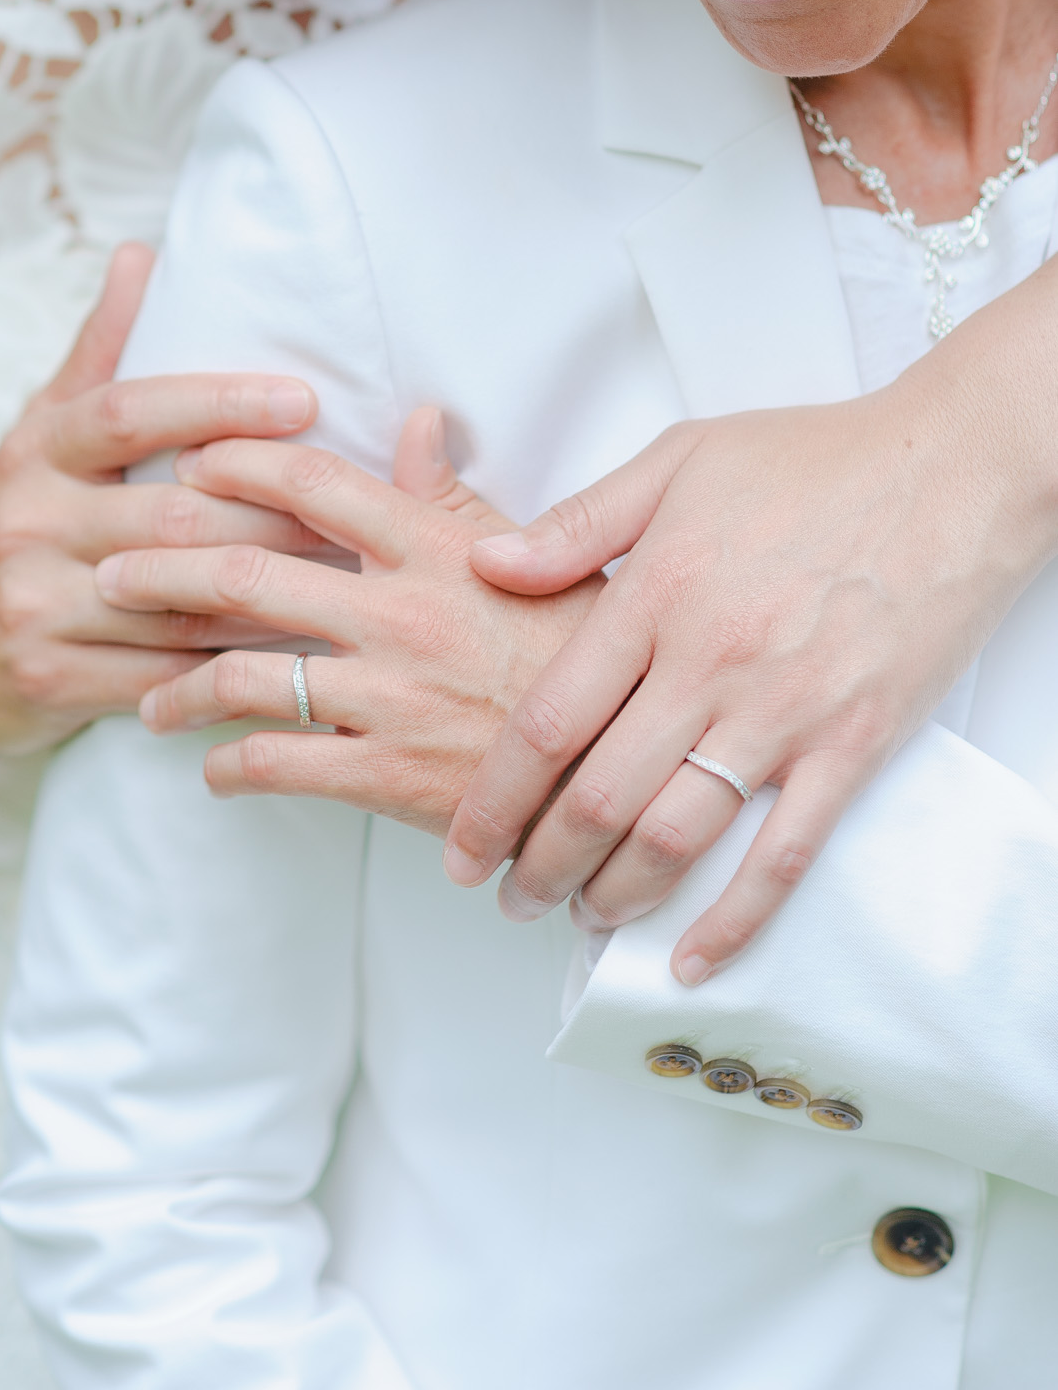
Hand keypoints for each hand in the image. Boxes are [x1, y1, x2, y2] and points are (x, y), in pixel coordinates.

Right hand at [0, 244, 329, 770]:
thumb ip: (99, 352)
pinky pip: (163, 672)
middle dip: (275, 515)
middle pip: (174, 514)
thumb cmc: (23, 525)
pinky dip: (232, 664)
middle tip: (356, 510)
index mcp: (37, 450)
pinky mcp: (47, 678)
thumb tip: (140, 253)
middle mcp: (28, 520)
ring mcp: (34, 603)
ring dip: (271, 593)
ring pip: (178, 599)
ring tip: (345, 578)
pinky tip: (291, 652)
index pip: (132, 412)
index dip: (219, 403)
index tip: (305, 399)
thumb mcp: (42, 436)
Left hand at [95, 412, 603, 835]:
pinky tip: (213, 769)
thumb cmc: (583, 652)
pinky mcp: (386, 774)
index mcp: (434, 547)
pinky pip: (276, 764)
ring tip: (146, 700)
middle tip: (108, 573)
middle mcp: (399, 612)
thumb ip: (454, 495)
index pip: (310, 483)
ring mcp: (388, 695)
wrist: (629, 764)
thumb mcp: (534, 556)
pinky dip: (228, 767)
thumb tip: (416, 418)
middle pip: (244, 572)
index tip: (187, 464)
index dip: (235, 464)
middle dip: (158, 570)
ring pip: (240, 676)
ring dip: (174, 688)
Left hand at [448, 364, 1052, 982]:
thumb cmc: (815, 459)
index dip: (493, 799)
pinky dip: (733, 919)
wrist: (955, 470)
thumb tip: (486, 562)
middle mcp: (709, 664)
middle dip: (538, 866)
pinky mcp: (853, 746)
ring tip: (581, 914)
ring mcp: (784, 713)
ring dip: (615, 896)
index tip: (462, 845)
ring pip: (676, 837)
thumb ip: (577, 524)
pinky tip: (693, 957)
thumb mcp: (678, 460)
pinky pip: (783, 854)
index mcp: (656, 594)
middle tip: (511, 896)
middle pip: (597, 797)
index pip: (548, 722)